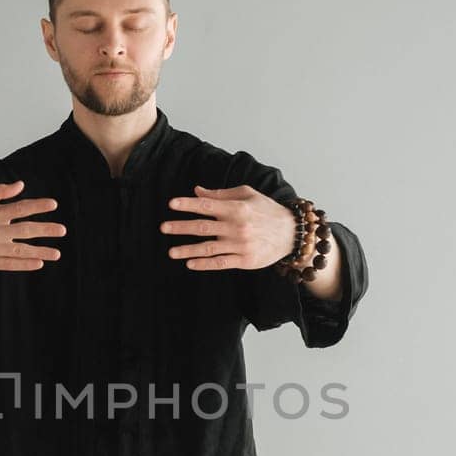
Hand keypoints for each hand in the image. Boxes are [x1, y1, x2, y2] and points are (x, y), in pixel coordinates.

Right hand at [0, 179, 65, 272]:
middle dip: (45, 230)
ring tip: (57, 253)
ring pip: (19, 251)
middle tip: (62, 230)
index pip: (18, 209)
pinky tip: (38, 263)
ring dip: (40, 252)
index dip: (37, 206)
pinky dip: (24, 264)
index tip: (53, 205)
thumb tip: (21, 186)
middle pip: (23, 230)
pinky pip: (9, 264)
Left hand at [160, 184, 307, 269]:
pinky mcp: (245, 260)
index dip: (188, 204)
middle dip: (181, 227)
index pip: (208, 206)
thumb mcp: (247, 195)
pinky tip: (190, 263)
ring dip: (188, 250)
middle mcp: (237, 227)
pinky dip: (204, 264)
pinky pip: (220, 263)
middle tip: (163, 227)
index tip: (171, 204)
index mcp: (237, 208)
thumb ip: (220, 194)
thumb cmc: (267, 210)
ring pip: (208, 248)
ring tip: (171, 252)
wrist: (292, 234)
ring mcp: (240, 245)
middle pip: (203, 227)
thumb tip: (196, 191)